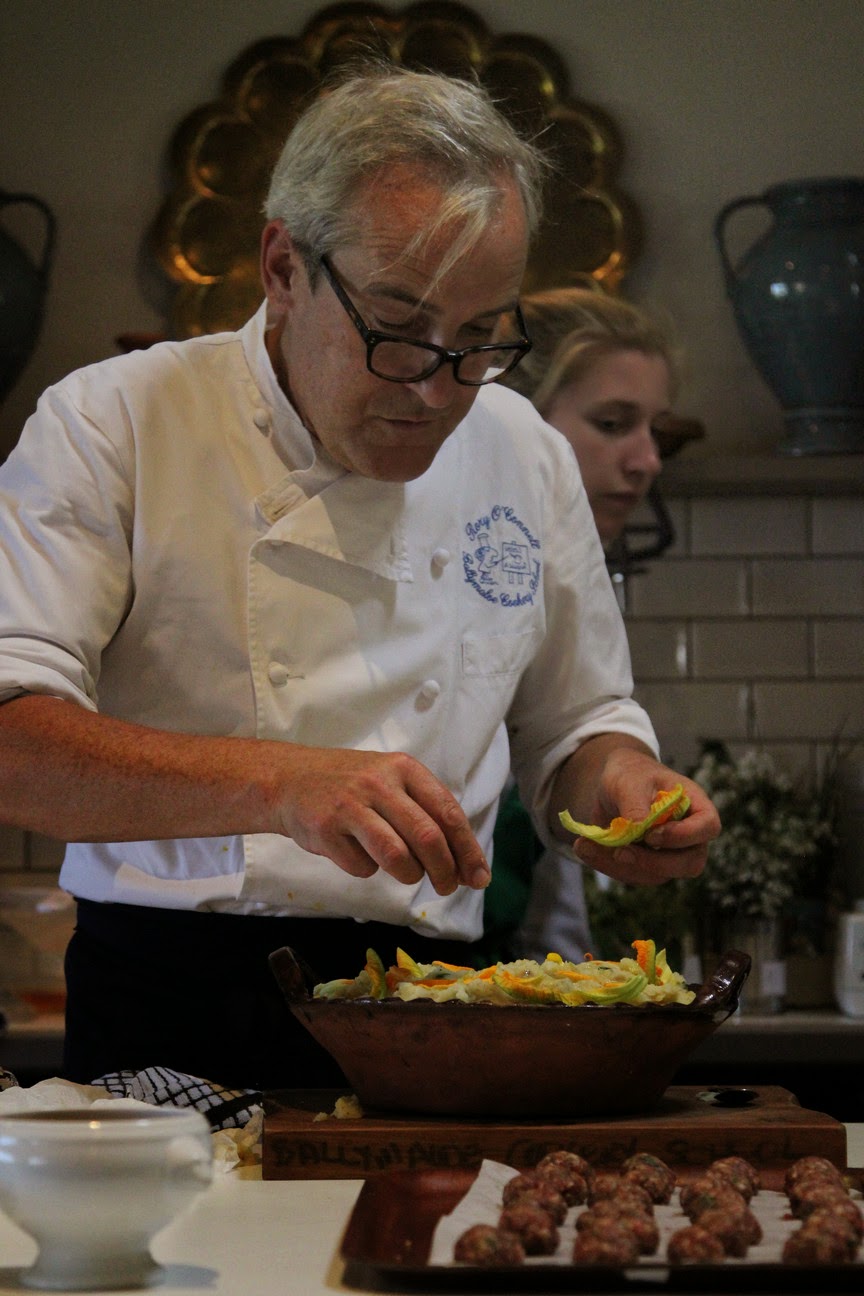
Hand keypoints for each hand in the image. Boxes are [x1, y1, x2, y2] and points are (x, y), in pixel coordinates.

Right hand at [272, 746, 489, 895]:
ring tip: (406, 873)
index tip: (479, 878)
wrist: (289, 780)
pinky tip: (357, 853)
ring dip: (410, 875)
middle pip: (428, 838)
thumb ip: (426, 814)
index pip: (448, 812)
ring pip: (398, 857)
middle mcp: (379, 783)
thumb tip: (465, 865)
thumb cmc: (352, 786)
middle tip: (447, 888)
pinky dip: (367, 870)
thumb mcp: (391, 781)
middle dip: (445, 871)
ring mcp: (350, 806)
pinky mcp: (326, 830)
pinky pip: (362, 867)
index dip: (468, 850)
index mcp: (404, 768)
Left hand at [557, 743, 719, 886]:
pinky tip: (585, 847)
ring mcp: (670, 854)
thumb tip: (639, 831)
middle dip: (652, 862)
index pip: (708, 827)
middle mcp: (689, 835)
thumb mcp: (628, 781)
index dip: (685, 836)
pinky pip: (633, 875)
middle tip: (619, 851)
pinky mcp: (648, 866)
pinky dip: (607, 865)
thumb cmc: (630, 774)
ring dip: (620, 866)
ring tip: (585, 845)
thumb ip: (635, 804)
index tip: (652, 834)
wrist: (612, 784)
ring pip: (656, 875)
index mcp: (695, 806)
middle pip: (689, 863)